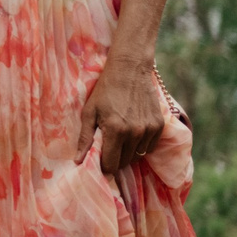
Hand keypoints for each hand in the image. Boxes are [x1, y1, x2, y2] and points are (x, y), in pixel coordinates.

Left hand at [76, 57, 168, 173]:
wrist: (129, 70)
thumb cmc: (105, 90)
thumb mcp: (89, 112)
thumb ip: (84, 138)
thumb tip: (77, 161)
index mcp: (115, 130)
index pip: (111, 164)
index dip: (103, 165)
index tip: (98, 159)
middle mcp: (135, 133)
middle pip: (125, 162)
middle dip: (114, 159)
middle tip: (107, 147)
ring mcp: (149, 130)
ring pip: (138, 156)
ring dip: (128, 153)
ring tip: (119, 138)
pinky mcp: (159, 126)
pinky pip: (150, 147)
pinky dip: (141, 145)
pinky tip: (132, 133)